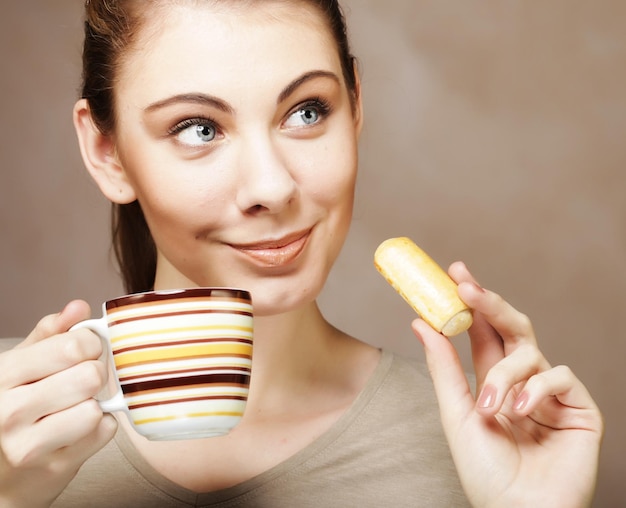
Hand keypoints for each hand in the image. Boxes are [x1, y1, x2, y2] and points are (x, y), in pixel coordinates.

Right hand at [0, 301, 117, 507]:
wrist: (2, 471)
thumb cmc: (16, 406)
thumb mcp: (22, 365)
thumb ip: (50, 333)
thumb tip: (78, 307)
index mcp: (3, 376)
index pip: (72, 346)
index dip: (90, 344)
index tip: (85, 351)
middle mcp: (9, 411)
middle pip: (89, 376)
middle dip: (94, 374)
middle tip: (82, 380)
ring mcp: (30, 445)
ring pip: (95, 409)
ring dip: (95, 404)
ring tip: (77, 405)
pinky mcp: (55, 468)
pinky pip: (104, 432)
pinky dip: (101, 426)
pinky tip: (81, 428)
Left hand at [411, 262, 603, 507]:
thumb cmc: (484, 471)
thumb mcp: (456, 412)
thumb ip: (443, 366)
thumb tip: (419, 322)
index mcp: (493, 380)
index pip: (484, 331)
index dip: (472, 302)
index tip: (455, 272)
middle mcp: (523, 381)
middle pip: (512, 328)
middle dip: (490, 303)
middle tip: (466, 285)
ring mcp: (551, 393)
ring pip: (529, 353)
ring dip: (505, 374)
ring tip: (492, 407)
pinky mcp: (579, 408)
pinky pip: (560, 376)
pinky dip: (537, 389)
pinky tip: (522, 411)